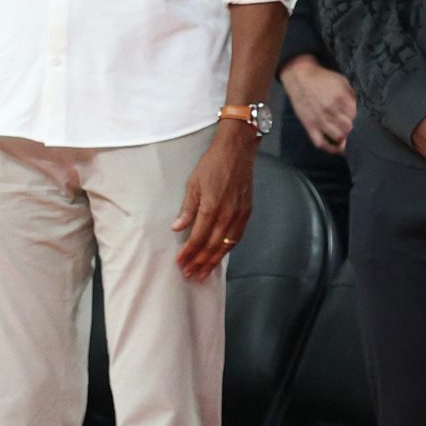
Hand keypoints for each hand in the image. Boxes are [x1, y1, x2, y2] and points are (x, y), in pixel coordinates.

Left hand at [171, 122, 256, 278]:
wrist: (237, 150)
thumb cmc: (212, 163)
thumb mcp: (193, 183)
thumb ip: (187, 208)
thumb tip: (178, 228)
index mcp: (211, 207)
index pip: (197, 238)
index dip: (188, 253)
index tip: (180, 263)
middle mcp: (227, 214)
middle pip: (212, 246)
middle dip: (200, 263)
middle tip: (190, 275)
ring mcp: (239, 214)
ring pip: (226, 245)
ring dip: (214, 261)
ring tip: (204, 273)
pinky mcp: (247, 211)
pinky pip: (237, 237)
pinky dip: (228, 249)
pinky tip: (221, 255)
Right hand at [279, 55, 355, 153]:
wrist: (299, 77)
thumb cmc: (323, 79)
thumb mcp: (342, 81)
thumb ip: (352, 97)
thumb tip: (362, 110)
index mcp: (341, 98)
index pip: (358, 117)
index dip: (364, 122)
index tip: (367, 124)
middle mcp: (331, 111)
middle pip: (350, 129)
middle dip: (357, 132)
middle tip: (361, 134)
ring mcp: (319, 120)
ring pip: (338, 138)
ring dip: (346, 141)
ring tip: (351, 141)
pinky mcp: (310, 126)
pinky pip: (320, 143)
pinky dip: (330, 149)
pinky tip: (337, 149)